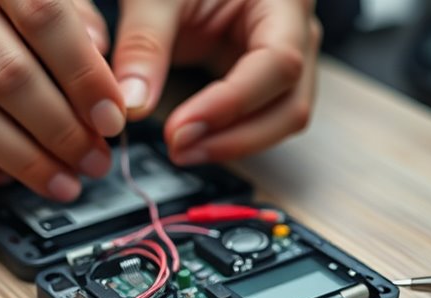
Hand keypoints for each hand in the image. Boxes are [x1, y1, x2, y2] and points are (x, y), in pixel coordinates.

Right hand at [0, 0, 124, 200]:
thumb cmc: (10, 6)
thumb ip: (85, 35)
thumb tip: (113, 99)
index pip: (44, 20)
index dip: (85, 78)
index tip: (113, 121)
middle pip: (8, 76)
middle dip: (62, 132)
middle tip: (95, 161)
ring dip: (25, 162)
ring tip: (64, 182)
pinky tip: (10, 177)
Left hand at [111, 0, 321, 164]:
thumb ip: (144, 43)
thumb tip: (133, 102)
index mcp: (284, 0)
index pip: (279, 63)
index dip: (233, 103)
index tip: (183, 127)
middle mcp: (298, 32)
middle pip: (291, 105)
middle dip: (236, 138)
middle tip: (179, 148)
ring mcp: (286, 59)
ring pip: (281, 120)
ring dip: (233, 145)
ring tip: (182, 149)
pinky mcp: (265, 78)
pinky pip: (261, 119)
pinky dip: (229, 136)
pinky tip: (193, 141)